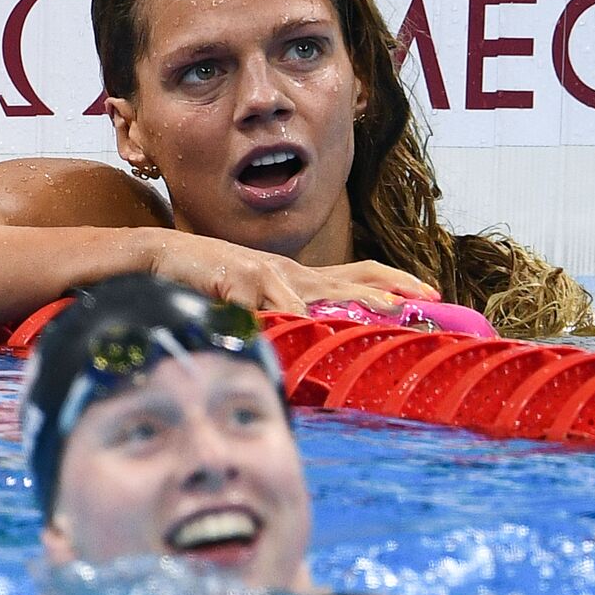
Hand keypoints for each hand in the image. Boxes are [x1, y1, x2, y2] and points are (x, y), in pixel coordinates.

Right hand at [144, 230, 440, 314]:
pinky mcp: (237, 280)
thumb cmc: (214, 284)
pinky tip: (304, 318)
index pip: (360, 273)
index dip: (395, 281)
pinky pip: (267, 297)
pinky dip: (287, 308)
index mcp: (302, 278)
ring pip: (319, 287)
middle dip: (391, 289)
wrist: (164, 256)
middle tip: (423, 302)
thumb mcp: (262, 302)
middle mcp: (292, 273)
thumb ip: (289, 318)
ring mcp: (266, 274)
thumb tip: (321, 338)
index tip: (430, 294)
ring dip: (354, 298)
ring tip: (387, 308)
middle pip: (353, 277)